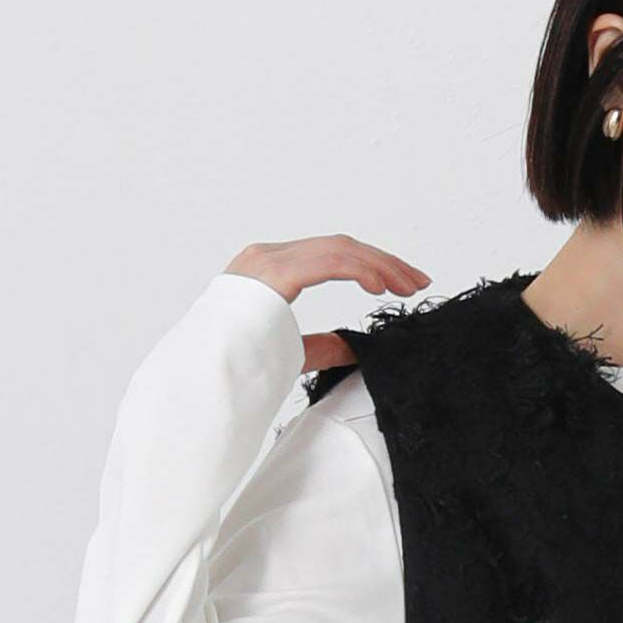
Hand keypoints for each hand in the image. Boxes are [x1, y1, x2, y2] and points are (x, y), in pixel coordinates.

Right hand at [223, 235, 431, 373]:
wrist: (205, 375)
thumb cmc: (238, 366)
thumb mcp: (293, 352)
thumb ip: (323, 345)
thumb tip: (352, 347)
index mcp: (270, 270)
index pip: (331, 256)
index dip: (371, 266)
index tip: (402, 284)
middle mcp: (268, 256)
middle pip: (340, 247)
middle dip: (384, 262)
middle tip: (417, 282)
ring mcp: (269, 260)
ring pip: (340, 250)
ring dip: (380, 266)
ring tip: (408, 286)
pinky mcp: (274, 273)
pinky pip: (329, 262)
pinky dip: (361, 270)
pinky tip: (382, 287)